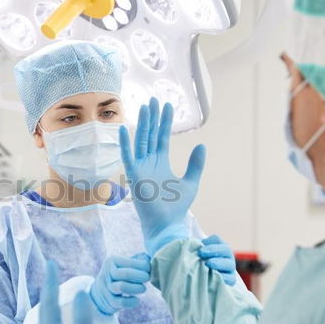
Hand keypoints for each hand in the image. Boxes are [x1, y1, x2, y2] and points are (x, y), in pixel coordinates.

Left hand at [40, 260, 107, 323]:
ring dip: (50, 300)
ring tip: (54, 286)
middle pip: (44, 308)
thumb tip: (80, 293)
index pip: (48, 302)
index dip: (51, 282)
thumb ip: (82, 319)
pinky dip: (54, 312)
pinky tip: (59, 313)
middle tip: (52, 270)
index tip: (52, 263)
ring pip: (46, 318)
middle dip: (48, 288)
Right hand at [90, 255, 150, 314]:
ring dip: (137, 288)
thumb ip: (138, 260)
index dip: (145, 266)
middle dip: (141, 276)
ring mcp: (106, 287)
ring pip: (122, 287)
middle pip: (127, 274)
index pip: (131, 262)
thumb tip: (150, 258)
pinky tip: (136, 299)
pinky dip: (132, 302)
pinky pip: (122, 302)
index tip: (149, 270)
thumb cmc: (120, 276)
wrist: (101, 294)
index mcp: (112, 260)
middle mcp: (107, 272)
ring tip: (142, 288)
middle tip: (147, 278)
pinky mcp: (109, 301)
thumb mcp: (124, 265)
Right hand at [120, 97, 206, 254]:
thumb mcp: (191, 182)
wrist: (167, 224)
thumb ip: (195, 164)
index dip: (164, 122)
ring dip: (142, 124)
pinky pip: (128, 156)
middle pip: (150, 135)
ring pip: (141, 141)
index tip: (166, 106)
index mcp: (161, 164)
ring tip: (145, 107)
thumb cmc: (177, 207)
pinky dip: (125, 143)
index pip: (161, 138)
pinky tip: (123, 128)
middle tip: (153, 100)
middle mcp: (149, 163)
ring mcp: (140, 169)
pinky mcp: (134, 176)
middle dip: (152, 118)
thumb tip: (201, 145)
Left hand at [198, 235, 236, 285]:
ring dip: (219, 263)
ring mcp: (229, 268)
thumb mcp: (195, 254)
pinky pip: (231, 279)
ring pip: (229, 264)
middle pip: (225, 249)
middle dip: (213, 250)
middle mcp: (226, 256)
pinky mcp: (230, 280)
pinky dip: (225, 278)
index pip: (217, 240)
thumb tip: (188, 244)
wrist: (203, 280)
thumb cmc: (197, 263)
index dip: (209, 241)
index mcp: (218, 246)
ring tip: (207, 263)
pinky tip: (216, 277)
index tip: (200, 244)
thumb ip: (193, 247)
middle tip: (201, 252)